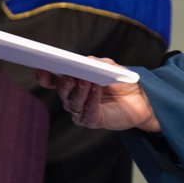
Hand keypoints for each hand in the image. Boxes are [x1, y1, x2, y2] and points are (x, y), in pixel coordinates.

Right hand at [36, 62, 159, 131]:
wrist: (142, 97)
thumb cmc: (120, 80)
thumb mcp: (108, 66)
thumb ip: (94, 63)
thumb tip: (83, 62)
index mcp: (72, 83)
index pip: (52, 82)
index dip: (45, 77)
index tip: (42, 69)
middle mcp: (73, 98)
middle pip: (61, 92)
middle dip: (63, 84)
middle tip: (69, 75)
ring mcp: (82, 110)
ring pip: (73, 103)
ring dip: (78, 91)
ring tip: (86, 81)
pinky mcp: (94, 121)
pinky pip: (87, 113)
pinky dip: (90, 101)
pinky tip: (95, 90)